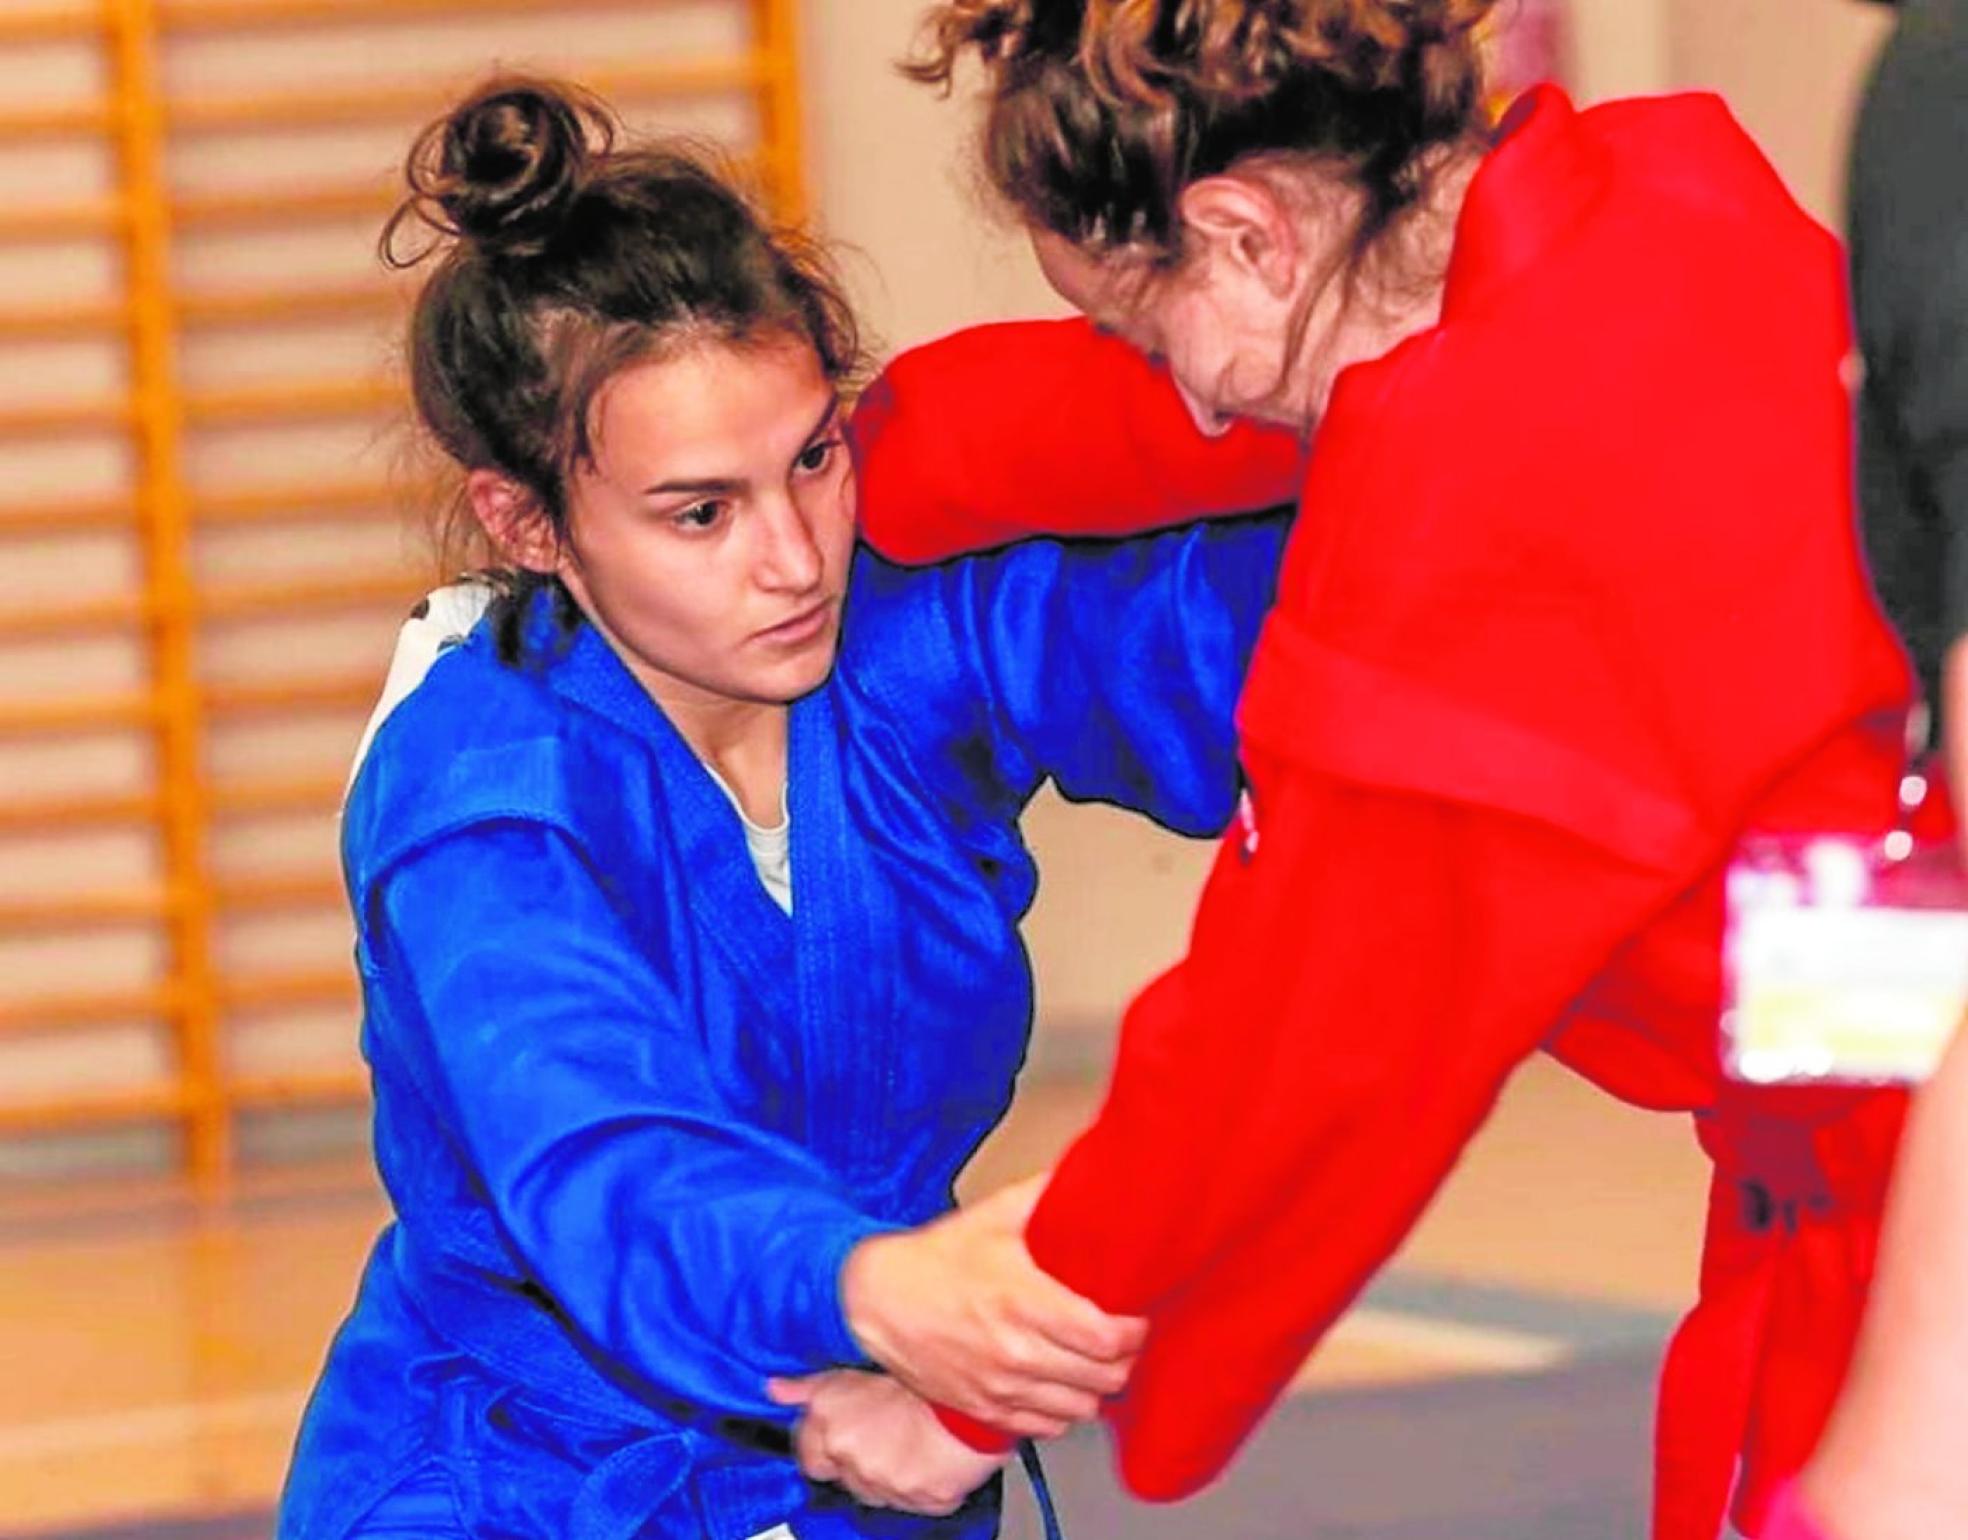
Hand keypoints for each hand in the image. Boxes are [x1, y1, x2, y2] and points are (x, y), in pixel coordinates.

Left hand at [767, 1370, 1008, 1514]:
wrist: (971, 1395)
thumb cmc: (921, 1372)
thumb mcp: (858, 1366)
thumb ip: (811, 1384)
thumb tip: (775, 1388)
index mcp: (829, 1421)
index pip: (807, 1452)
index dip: (825, 1440)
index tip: (842, 1429)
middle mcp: (848, 1455)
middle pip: (840, 1472)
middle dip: (855, 1457)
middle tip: (881, 1431)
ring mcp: (882, 1483)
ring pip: (874, 1488)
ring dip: (885, 1469)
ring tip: (910, 1437)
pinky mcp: (918, 1501)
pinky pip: (911, 1500)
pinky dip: (918, 1483)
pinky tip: (930, 1455)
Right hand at [839, 1173, 1145, 1436]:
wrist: (877, 1301)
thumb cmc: (936, 1259)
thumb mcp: (992, 1215)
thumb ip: (1044, 1194)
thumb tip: (1088, 1172)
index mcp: (1024, 1301)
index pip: (1107, 1337)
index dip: (1135, 1330)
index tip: (1136, 1317)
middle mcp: (1016, 1352)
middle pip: (1105, 1377)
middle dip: (1123, 1358)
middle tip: (1121, 1340)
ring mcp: (1001, 1388)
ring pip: (1082, 1408)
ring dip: (1096, 1387)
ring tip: (1093, 1363)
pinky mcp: (985, 1411)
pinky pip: (1047, 1428)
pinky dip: (1061, 1411)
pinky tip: (1059, 1386)